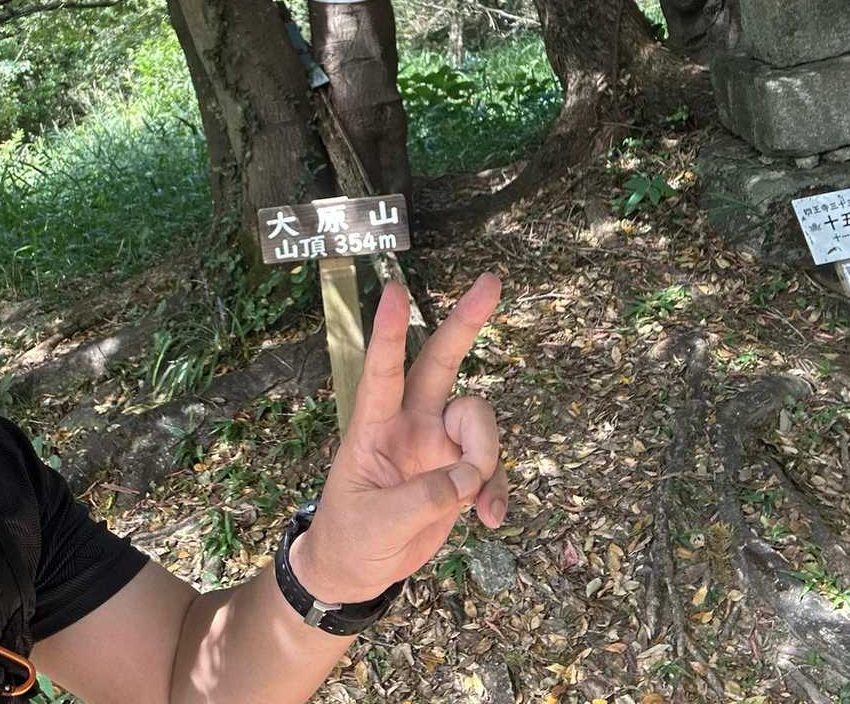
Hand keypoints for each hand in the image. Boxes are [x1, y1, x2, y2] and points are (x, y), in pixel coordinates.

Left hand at [292, 273, 508, 603]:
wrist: (357, 568)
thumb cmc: (351, 536)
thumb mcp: (376, 522)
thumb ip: (424, 498)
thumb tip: (470, 477)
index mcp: (373, 425)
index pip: (382, 371)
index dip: (388, 332)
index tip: (394, 290)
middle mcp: (410, 423)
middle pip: (440, 361)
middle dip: (465, 321)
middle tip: (491, 281)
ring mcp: (438, 443)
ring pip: (479, 421)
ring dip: (488, 458)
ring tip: (479, 503)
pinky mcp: (460, 470)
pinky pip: (492, 467)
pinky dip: (498, 490)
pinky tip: (491, 518)